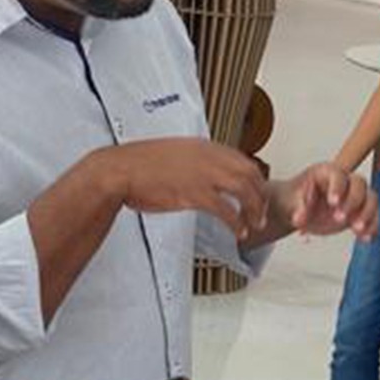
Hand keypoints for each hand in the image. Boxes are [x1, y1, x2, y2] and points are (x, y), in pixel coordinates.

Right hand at [99, 139, 268, 238]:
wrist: (118, 171)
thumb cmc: (140, 166)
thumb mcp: (175, 155)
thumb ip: (195, 161)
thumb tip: (205, 173)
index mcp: (204, 147)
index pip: (243, 160)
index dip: (255, 179)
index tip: (257, 194)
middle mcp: (209, 157)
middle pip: (250, 174)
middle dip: (260, 196)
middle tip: (261, 214)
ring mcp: (203, 174)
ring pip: (244, 191)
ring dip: (254, 210)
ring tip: (254, 226)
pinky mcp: (194, 193)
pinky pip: (226, 209)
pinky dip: (237, 222)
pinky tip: (238, 232)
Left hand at [281, 163, 377, 239]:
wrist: (298, 210)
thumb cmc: (294, 199)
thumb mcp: (291, 201)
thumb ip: (297, 208)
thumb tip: (299, 219)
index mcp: (327, 172)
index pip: (338, 175)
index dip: (337, 187)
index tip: (332, 203)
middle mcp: (345, 181)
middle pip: (359, 184)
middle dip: (353, 202)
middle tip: (339, 219)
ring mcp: (354, 196)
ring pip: (371, 198)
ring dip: (367, 214)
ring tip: (357, 230)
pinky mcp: (360, 211)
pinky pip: (373, 216)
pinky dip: (372, 227)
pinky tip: (366, 239)